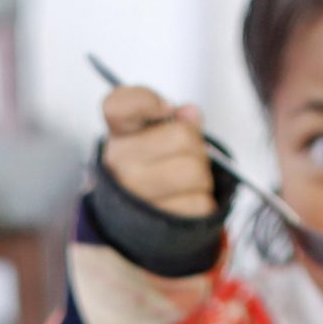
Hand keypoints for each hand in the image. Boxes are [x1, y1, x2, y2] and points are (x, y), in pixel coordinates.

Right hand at [101, 84, 216, 218]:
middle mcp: (119, 163)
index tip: (165, 108)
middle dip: (196, 146)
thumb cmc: (153, 167)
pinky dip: (203, 203)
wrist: (138, 219)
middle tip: (186, 157)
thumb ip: (176, 119)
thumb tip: (191, 113)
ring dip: (202, 177)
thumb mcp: (157, 135)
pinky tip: (185, 202)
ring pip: (195, 171)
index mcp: (119, 133)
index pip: (121, 105)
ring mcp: (135, 195)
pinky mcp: (156, 222)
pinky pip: (201, 203)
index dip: (149, 101)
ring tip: (187, 183)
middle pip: (182, 137)